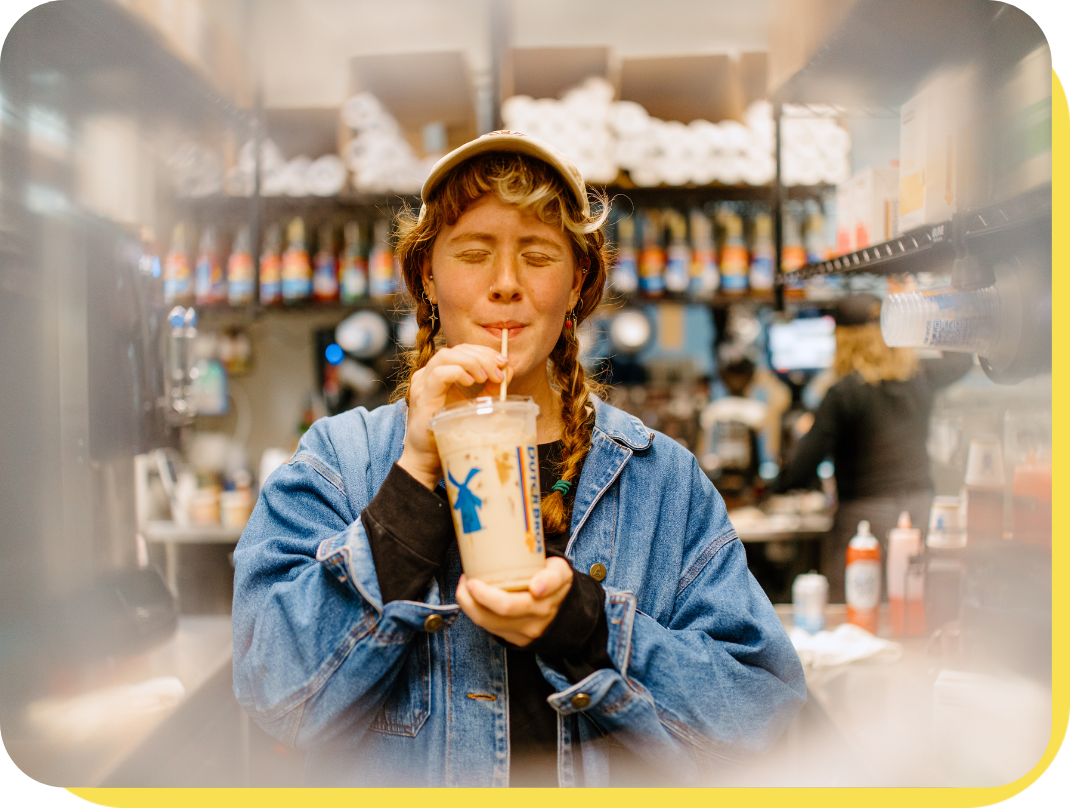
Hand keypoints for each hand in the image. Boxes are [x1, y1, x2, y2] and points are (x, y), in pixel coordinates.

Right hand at [398, 344, 510, 488]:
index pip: (462, 350)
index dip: (484, 351)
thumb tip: (507, 369)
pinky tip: (472, 383)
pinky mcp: (422, 397)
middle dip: (482, 355)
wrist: (427, 461)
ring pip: (447, 356)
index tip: (502, 361)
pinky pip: (439, 374)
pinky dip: (458, 373)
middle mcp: (428, 375)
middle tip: (499, 370)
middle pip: (456, 350)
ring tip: (486, 377)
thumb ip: (490, 388)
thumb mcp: (474, 406)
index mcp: (439, 374)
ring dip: (472, 362)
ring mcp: (422, 385)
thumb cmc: (448, 435)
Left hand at [455, 556, 572, 646]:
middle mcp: (541, 614)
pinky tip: (472, 599)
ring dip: (470, 604)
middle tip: (468, 580)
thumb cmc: (552, 584)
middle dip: (480, 594)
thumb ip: (551, 575)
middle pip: (507, 607)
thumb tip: (536, 586)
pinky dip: (476, 612)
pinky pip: (490, 627)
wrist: (562, 614)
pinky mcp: (517, 640)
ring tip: (465, 587)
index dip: (538, 585)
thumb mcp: (559, 571)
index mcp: (554, 590)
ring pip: (491, 621)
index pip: (548, 586)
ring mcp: (528, 630)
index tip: (532, 585)